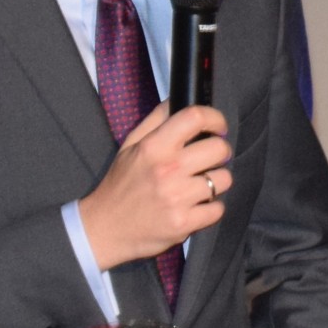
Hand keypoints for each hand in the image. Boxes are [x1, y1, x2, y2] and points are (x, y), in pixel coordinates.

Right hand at [77, 104, 231, 269]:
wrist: (104, 228)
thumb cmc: (121, 184)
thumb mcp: (130, 146)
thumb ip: (156, 119)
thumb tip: (178, 98)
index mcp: (154, 147)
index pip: (194, 118)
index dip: (215, 118)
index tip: (219, 126)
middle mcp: (167, 170)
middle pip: (219, 149)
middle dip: (220, 152)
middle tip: (209, 159)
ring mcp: (176, 198)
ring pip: (223, 180)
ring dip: (216, 182)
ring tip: (198, 185)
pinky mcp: (183, 223)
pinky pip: (217, 209)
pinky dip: (210, 208)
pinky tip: (195, 206)